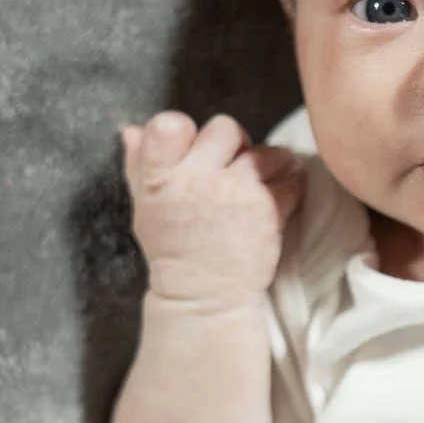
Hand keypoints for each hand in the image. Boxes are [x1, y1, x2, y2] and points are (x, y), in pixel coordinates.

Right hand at [120, 112, 304, 308]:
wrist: (203, 298)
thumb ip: (138, 166)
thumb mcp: (145, 209)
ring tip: (261, 182)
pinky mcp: (267, 210)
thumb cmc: (174, 252)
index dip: (187, 130)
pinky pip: (290, 179)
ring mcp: (234, 193)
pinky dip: (291, 184)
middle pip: (225, 128)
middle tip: (234, 167)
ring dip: (269, 163)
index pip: (169, 124)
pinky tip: (281, 195)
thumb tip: (132, 129)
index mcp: (160, 179)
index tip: (194, 147)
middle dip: (234, 144)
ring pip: (264, 151)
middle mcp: (196, 181)